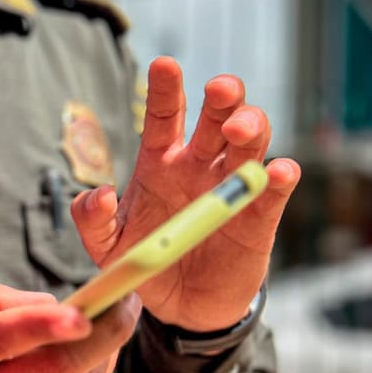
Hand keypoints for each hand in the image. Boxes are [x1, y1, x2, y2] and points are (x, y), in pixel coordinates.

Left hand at [72, 56, 300, 331]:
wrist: (178, 307)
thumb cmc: (144, 263)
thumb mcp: (106, 247)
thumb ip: (91, 220)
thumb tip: (100, 193)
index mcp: (161, 164)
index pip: (164, 116)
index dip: (165, 89)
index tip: (164, 65)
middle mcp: (200, 167)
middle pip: (217, 119)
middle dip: (223, 99)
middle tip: (220, 90)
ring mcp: (231, 188)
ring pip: (251, 143)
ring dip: (252, 128)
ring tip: (241, 130)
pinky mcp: (258, 218)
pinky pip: (274, 189)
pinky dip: (280, 177)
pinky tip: (277, 171)